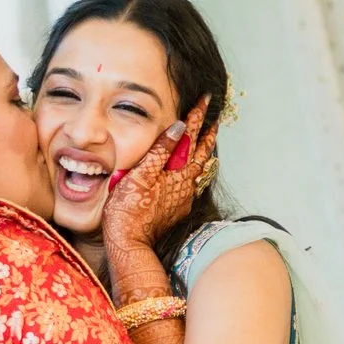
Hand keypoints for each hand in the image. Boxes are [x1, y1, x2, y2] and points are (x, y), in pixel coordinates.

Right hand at [103, 101, 212, 256]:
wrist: (129, 243)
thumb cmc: (128, 209)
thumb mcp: (141, 174)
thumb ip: (162, 150)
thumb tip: (180, 126)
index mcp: (177, 171)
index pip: (190, 136)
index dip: (197, 116)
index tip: (206, 100)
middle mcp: (185, 184)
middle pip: (201, 153)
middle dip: (207, 133)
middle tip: (215, 118)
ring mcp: (183, 198)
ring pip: (198, 168)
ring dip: (203, 152)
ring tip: (207, 140)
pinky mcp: (177, 209)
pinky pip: (191, 183)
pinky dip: (193, 170)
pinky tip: (191, 171)